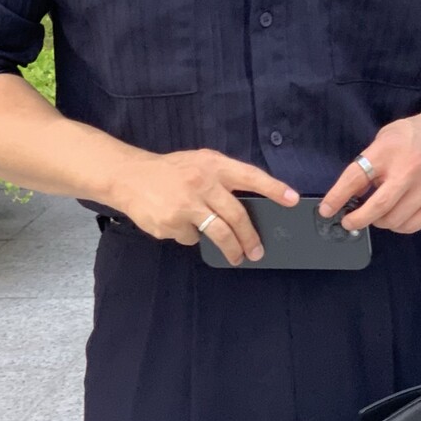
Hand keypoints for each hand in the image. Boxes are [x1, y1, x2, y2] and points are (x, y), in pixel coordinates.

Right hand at [110, 147, 299, 265]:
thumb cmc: (170, 171)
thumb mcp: (198, 162)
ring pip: (218, 233)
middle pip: (236, 215)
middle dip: (250, 237)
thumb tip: (249, 206)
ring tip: (237, 257)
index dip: (273, 188)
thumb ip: (221, 179)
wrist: (128, 177)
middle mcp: (201, 182)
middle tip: (258, 251)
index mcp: (212, 165)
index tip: (292, 200)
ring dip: (231, 248)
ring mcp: (185, 205)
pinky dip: (191, 236)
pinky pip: (191, 237)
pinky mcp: (171, 223)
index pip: (249, 176)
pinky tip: (180, 225)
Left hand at [319, 108, 420, 234]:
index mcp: (389, 151)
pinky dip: (398, 226)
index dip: (337, 197)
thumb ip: (368, 164)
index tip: (327, 210)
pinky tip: (397, 215)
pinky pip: (411, 226)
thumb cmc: (415, 137)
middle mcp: (409, 170)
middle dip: (357, 220)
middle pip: (377, 207)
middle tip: (349, 222)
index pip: (356, 177)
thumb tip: (351, 194)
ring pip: (393, 221)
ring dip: (379, 222)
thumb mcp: (386, 138)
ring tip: (378, 213)